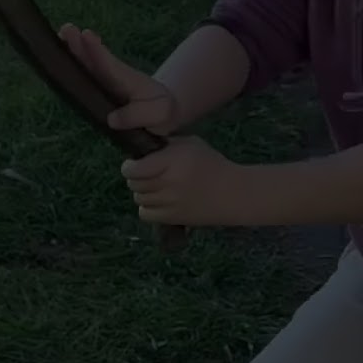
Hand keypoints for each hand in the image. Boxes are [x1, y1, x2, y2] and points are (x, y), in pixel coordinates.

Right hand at [58, 24, 180, 135]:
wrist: (160, 112)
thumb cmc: (161, 110)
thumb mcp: (160, 114)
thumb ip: (139, 115)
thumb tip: (112, 119)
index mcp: (126, 79)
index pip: (110, 64)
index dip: (97, 51)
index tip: (86, 34)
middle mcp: (111, 77)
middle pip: (93, 59)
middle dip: (79, 44)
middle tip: (66, 29)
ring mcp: (102, 82)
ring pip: (84, 65)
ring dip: (71, 51)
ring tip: (58, 36)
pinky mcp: (96, 90)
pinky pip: (81, 78)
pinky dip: (69, 69)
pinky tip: (56, 62)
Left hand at [122, 135, 252, 224]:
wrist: (234, 193)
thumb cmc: (211, 164)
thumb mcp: (189, 144)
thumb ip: (164, 145)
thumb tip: (140, 148)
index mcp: (172, 162)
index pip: (134, 169)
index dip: (129, 166)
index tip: (132, 163)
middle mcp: (169, 183)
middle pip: (134, 183)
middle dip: (136, 177)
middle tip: (147, 174)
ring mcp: (170, 202)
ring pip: (138, 198)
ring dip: (143, 192)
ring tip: (157, 186)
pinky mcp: (172, 218)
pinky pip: (144, 213)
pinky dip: (148, 207)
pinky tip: (159, 200)